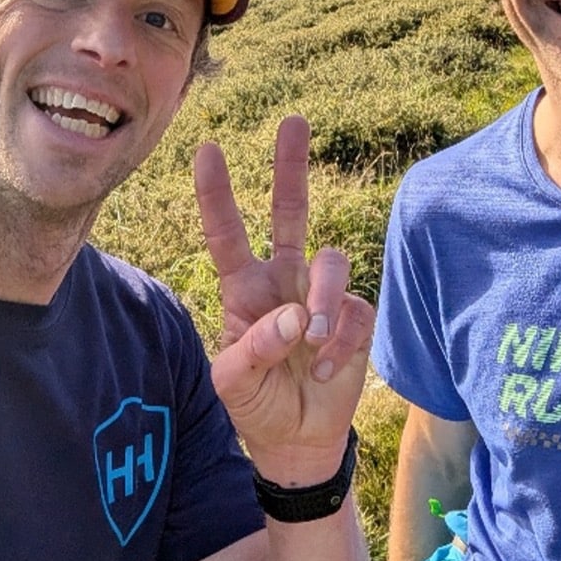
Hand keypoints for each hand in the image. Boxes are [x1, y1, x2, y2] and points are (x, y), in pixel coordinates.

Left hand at [194, 115, 374, 485]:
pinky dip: (340, 343)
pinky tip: (326, 370)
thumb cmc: (256, 403)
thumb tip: (293, 318)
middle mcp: (283, 278)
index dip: (217, 193)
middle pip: (289, 210)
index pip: (228, 233)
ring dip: (321, 300)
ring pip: (329, 260)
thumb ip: (252, 351)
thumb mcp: (233, 384)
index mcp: (244, 287)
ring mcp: (320, 294)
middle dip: (290, 166)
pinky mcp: (354, 316)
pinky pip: (353, 309)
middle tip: (292, 121)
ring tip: (312, 343)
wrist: (298, 439)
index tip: (207, 149)